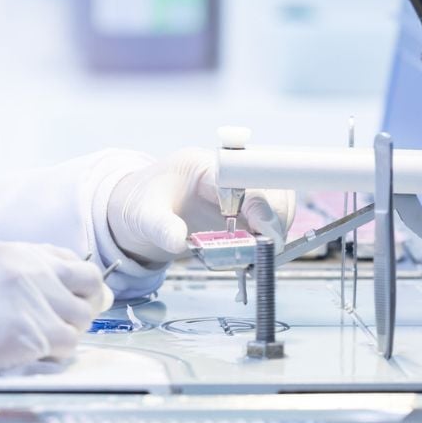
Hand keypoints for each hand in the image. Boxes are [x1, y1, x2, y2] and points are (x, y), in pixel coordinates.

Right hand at [0, 242, 112, 379]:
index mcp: (17, 252)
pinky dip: (55, 353)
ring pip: (81, 318)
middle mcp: (31, 270)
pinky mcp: (34, 332)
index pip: (74, 262)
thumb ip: (27, 273)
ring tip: (35, 341)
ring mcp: (34, 299)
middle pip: (91, 284)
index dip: (79, 285)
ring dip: (65, 333)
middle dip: (86, 305)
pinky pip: (68, 344)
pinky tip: (30, 353)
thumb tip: (74, 286)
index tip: (73, 300)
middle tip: (66, 324)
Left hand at [106, 148, 295, 263]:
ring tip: (261, 255)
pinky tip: (256, 254)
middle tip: (268, 248)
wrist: (143, 208)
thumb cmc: (144, 205)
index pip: (244, 174)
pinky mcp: (245, 209)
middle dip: (276, 218)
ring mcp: (241, 191)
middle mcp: (230, 174)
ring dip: (278, 229)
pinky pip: (271, 218)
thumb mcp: (144, 217)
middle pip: (272, 185)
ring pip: (279, 201)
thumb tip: (179, 242)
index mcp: (204, 167)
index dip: (259, 199)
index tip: (263, 229)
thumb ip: (161, 227)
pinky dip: (271, 238)